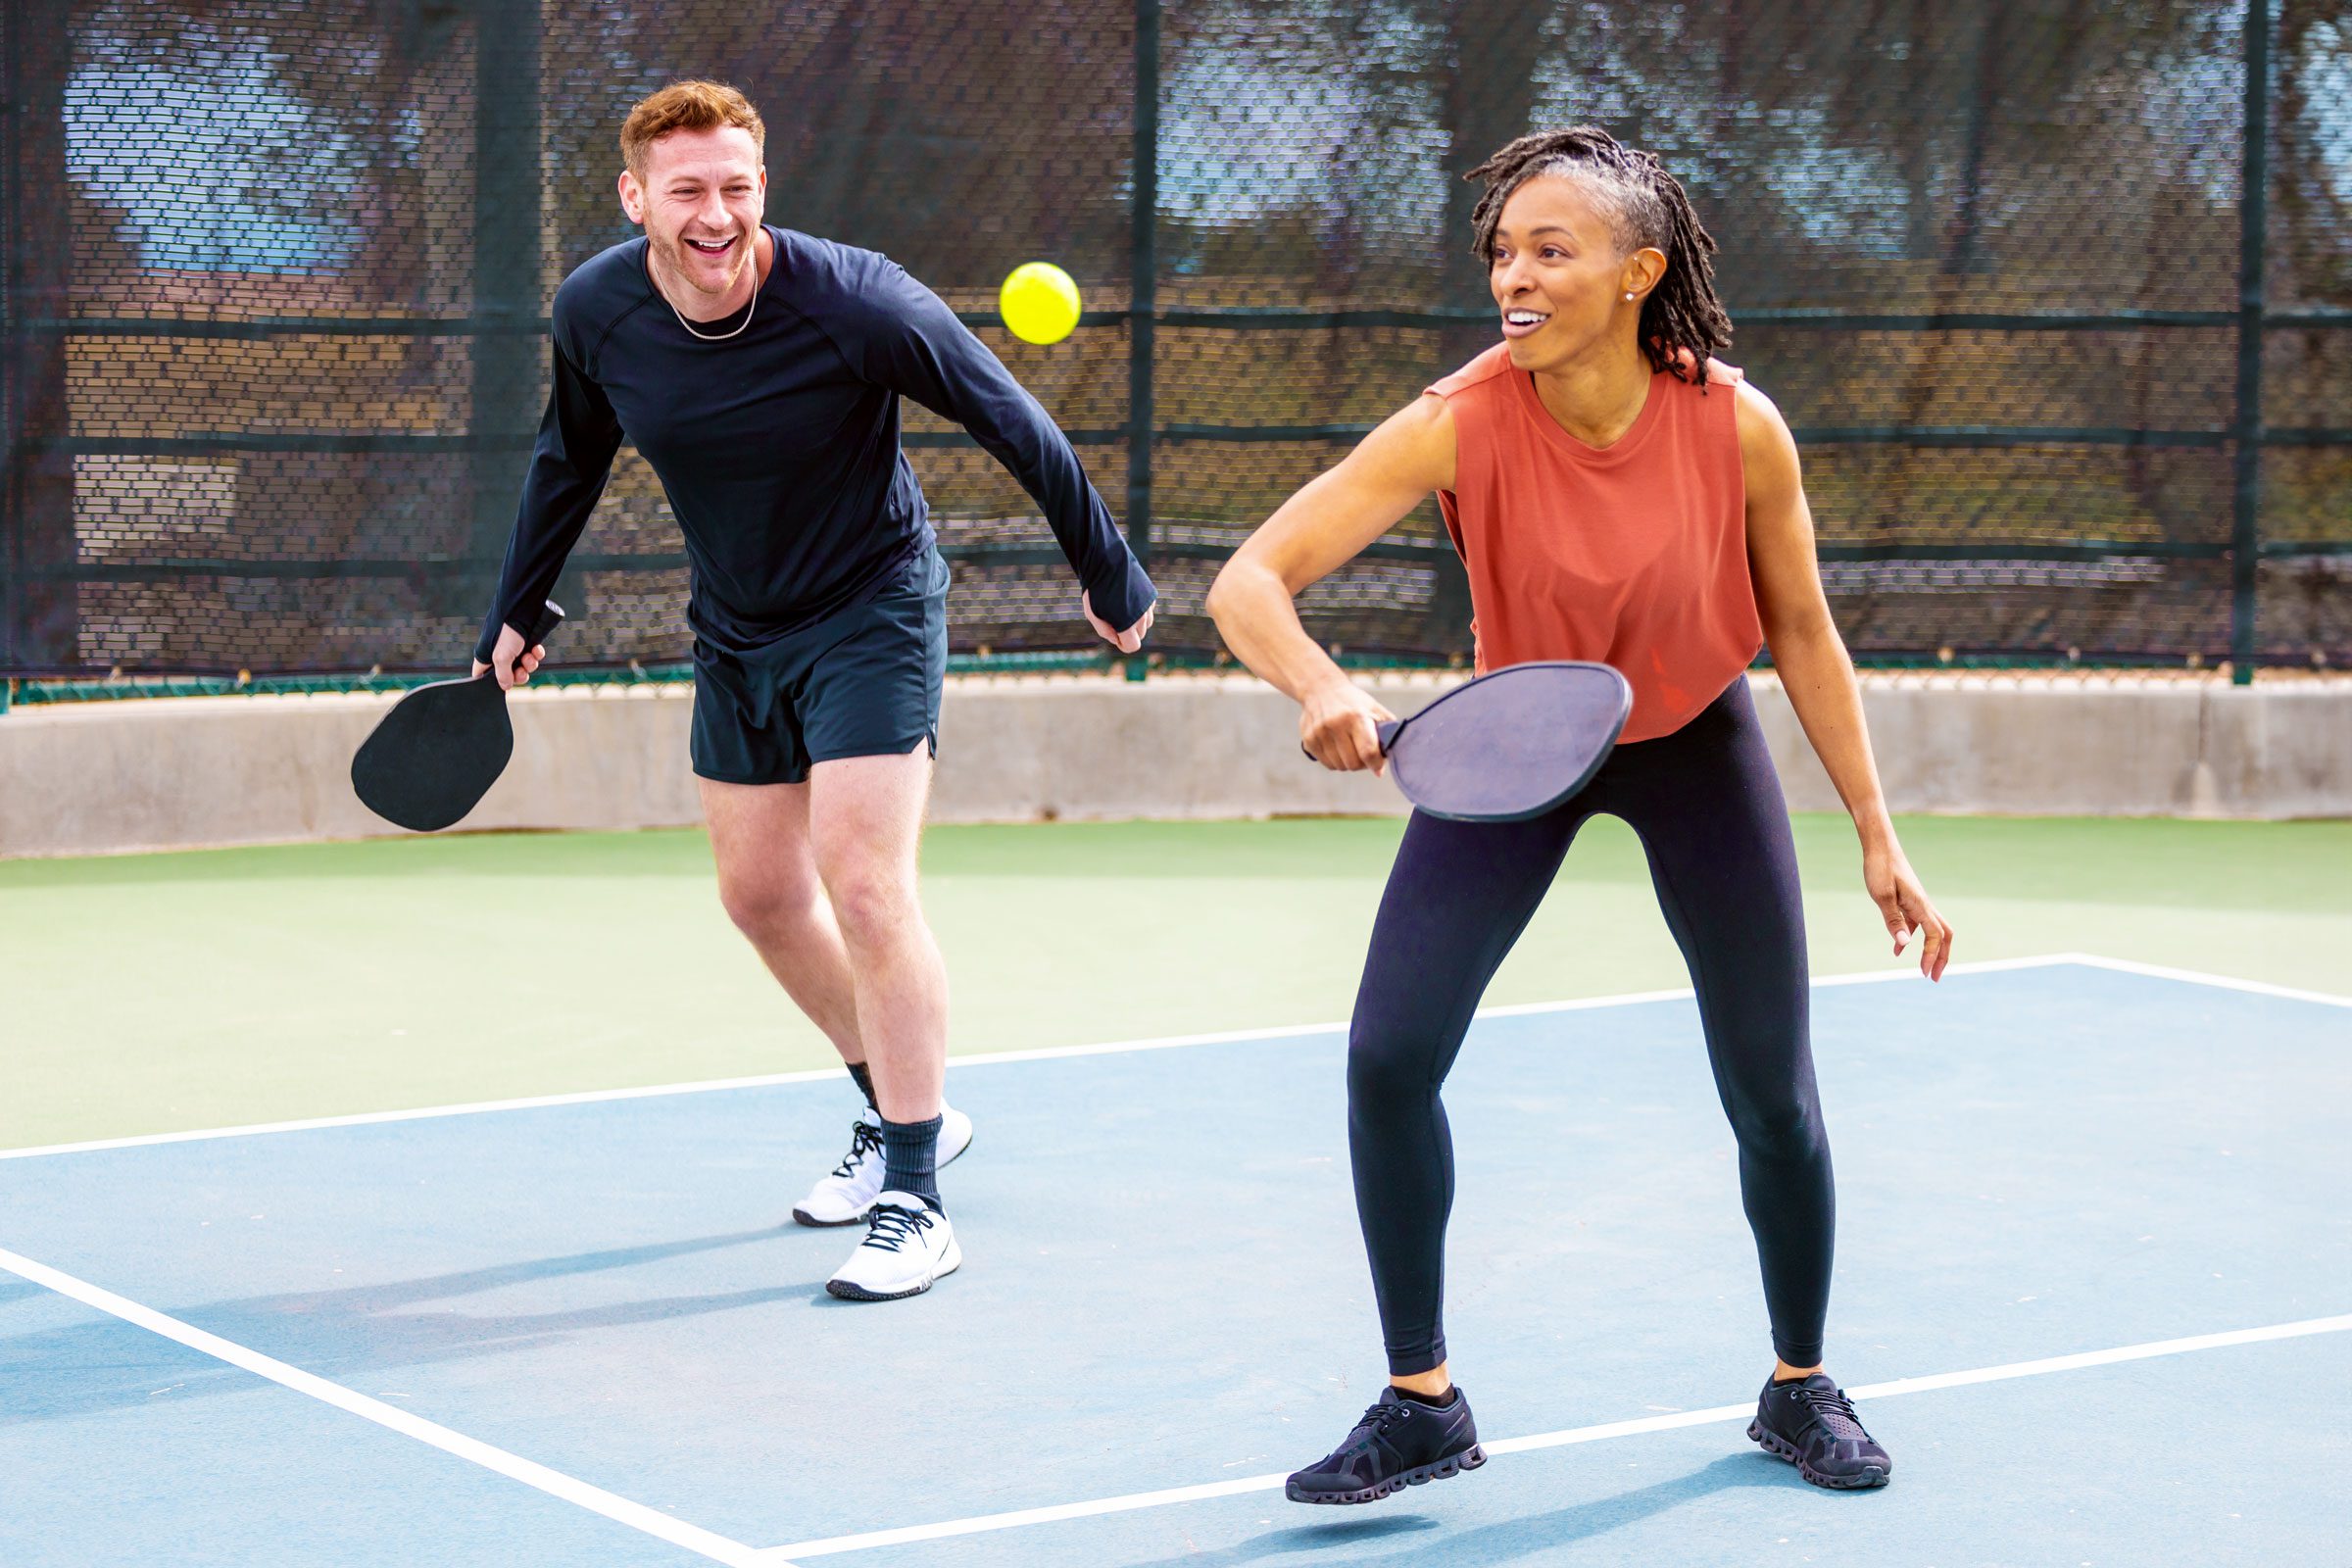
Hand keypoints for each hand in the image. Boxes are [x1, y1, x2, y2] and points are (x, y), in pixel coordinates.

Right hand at [469, 624, 547, 690]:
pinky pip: (533, 655)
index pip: (483, 676)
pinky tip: (536, 649)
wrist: (524, 611)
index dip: (494, 683)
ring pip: (524, 666)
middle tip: (521, 671)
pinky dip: (536, 654)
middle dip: (519, 675)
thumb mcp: (501, 657)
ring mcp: (514, 648)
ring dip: (529, 664)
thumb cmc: (507, 630)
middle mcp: (499, 654)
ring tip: (528, 656)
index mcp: (486, 657)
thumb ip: (502, 675)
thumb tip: (505, 687)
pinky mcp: (527, 643)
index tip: (504, 686)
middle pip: (509, 675)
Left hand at [1082, 591, 1153, 653]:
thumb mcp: (1092, 613)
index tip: (1117, 638)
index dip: (1124, 645)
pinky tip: (1128, 599)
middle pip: (1140, 635)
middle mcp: (1141, 616)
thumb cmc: (1096, 589)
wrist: (1107, 561)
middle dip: (1129, 633)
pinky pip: (1149, 609)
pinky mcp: (1151, 594)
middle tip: (1115, 620)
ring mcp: (1148, 605)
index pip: (1133, 646)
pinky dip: (1141, 609)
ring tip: (1122, 610)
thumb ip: (1104, 631)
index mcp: (1127, 624)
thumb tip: (1116, 639)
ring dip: (1137, 622)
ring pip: (1147, 623)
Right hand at [1299, 677, 1395, 774]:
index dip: (1376, 764)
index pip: (1368, 751)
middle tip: (1365, 755)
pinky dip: (1336, 761)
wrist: (1321, 688)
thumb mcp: (1373, 708)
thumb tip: (1386, 762)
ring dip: (1348, 763)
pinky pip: (1327, 764)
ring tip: (1351, 749)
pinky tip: (1338, 748)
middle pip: (1353, 763)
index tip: (1379, 766)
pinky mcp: (1309, 739)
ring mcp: (1320, 733)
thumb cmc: (1353, 701)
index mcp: (1356, 716)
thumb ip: (1386, 732)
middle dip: (1362, 764)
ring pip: (1340, 766)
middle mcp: (1336, 724)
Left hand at [1864, 840, 1952, 980]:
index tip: (1923, 972)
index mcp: (1921, 905)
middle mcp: (1924, 905)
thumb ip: (1893, 920)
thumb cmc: (1880, 868)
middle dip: (1942, 957)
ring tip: (1924, 969)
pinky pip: (1917, 924)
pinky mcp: (1909, 900)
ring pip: (1933, 930)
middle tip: (1934, 977)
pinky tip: (1898, 950)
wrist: (1880, 846)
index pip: (1935, 936)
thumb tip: (1905, 945)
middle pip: (1943, 935)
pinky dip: (1912, 938)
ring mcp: (1918, 902)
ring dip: (1931, 950)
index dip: (1931, 955)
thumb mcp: (1882, 896)